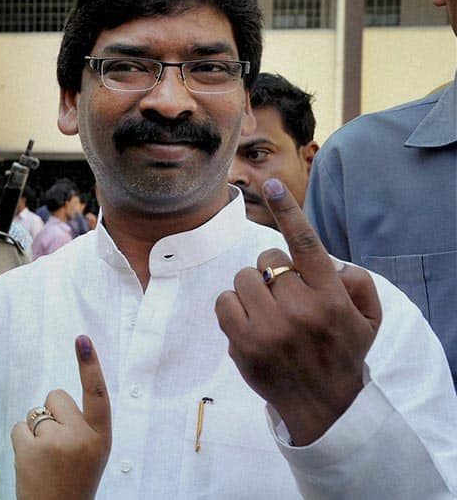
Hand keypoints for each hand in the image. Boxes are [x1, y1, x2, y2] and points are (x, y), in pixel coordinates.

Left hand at [12, 335, 111, 499]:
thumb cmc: (73, 480)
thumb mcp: (92, 453)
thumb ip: (82, 427)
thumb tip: (55, 400)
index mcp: (101, 438)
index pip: (97, 394)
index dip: (90, 364)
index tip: (82, 339)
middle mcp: (81, 438)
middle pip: (56, 396)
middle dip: (52, 413)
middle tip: (57, 445)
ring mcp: (55, 443)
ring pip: (35, 413)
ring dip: (35, 431)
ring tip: (45, 459)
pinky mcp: (31, 450)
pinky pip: (19, 427)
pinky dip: (21, 441)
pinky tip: (31, 462)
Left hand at [215, 178, 381, 445]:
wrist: (323, 406)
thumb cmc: (342, 354)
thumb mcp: (367, 319)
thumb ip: (356, 284)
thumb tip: (334, 263)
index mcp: (330, 296)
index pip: (305, 244)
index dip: (287, 210)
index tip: (271, 184)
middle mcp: (300, 308)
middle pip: (266, 263)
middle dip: (271, 275)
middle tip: (283, 298)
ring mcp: (270, 327)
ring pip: (242, 280)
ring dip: (251, 291)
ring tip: (267, 313)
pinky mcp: (244, 343)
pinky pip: (224, 302)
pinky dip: (232, 308)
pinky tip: (249, 324)